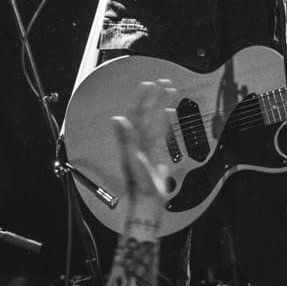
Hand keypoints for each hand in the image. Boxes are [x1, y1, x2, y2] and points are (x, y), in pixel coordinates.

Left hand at [112, 79, 172, 204]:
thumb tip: (117, 118)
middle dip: (154, 97)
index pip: (136, 113)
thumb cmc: (139, 184)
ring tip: (170, 91)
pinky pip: (161, 132)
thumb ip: (126, 139)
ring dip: (161, 105)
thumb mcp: (132, 160)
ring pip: (155, 120)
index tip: (148, 84)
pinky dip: (165, 120)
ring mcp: (147, 146)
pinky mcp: (156, 153)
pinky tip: (169, 112)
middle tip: (163, 82)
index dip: (141, 98)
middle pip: (146, 113)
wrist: (148, 203)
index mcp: (132, 141)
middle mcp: (138, 141)